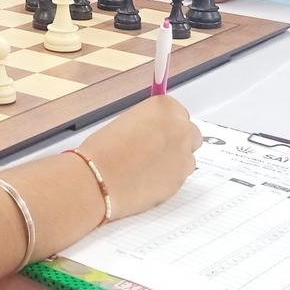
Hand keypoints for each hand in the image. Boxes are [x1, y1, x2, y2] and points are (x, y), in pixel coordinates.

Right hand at [75, 96, 200, 219]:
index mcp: (164, 108)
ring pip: (187, 157)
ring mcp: (184, 156)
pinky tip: (146, 179)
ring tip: (147, 166)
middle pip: (190, 133)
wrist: (99, 179)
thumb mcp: (126, 123)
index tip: (158, 129)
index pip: (177, 111)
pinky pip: (179, 177)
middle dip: (177, 141)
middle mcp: (180, 129)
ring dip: (174, 160)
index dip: (167, 123)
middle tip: (156, 149)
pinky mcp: (181, 180)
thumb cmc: (104, 149)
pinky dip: (168, 178)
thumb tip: (155, 132)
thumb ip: (148, 124)